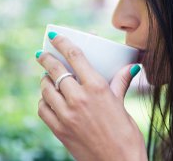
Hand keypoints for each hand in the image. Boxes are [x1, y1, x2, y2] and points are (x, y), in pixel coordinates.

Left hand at [36, 32, 146, 160]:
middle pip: (56, 70)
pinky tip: (48, 99)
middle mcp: (79, 98)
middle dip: (46, 58)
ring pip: (46, 89)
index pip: (75, 56)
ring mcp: (66, 115)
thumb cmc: (126, 135)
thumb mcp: (123, 106)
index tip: (54, 36)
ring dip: (45, 80)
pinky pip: (43, 109)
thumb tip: (131, 68)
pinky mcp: (59, 130)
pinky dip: (43, 101)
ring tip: (47, 78)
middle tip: (41, 54)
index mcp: (97, 87)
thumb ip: (121, 83)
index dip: (62, 43)